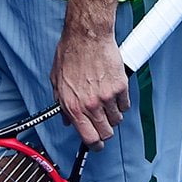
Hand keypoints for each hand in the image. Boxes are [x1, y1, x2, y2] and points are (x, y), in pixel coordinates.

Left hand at [51, 27, 128, 148]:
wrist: (87, 36)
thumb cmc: (71, 54)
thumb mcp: (56, 81)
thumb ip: (61, 103)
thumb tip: (65, 119)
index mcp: (73, 106)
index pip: (88, 137)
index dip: (94, 145)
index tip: (96, 145)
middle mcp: (90, 104)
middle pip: (106, 133)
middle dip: (105, 132)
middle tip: (103, 125)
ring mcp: (107, 97)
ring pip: (117, 120)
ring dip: (113, 115)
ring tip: (106, 102)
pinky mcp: (120, 87)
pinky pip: (125, 105)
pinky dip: (121, 102)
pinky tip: (114, 93)